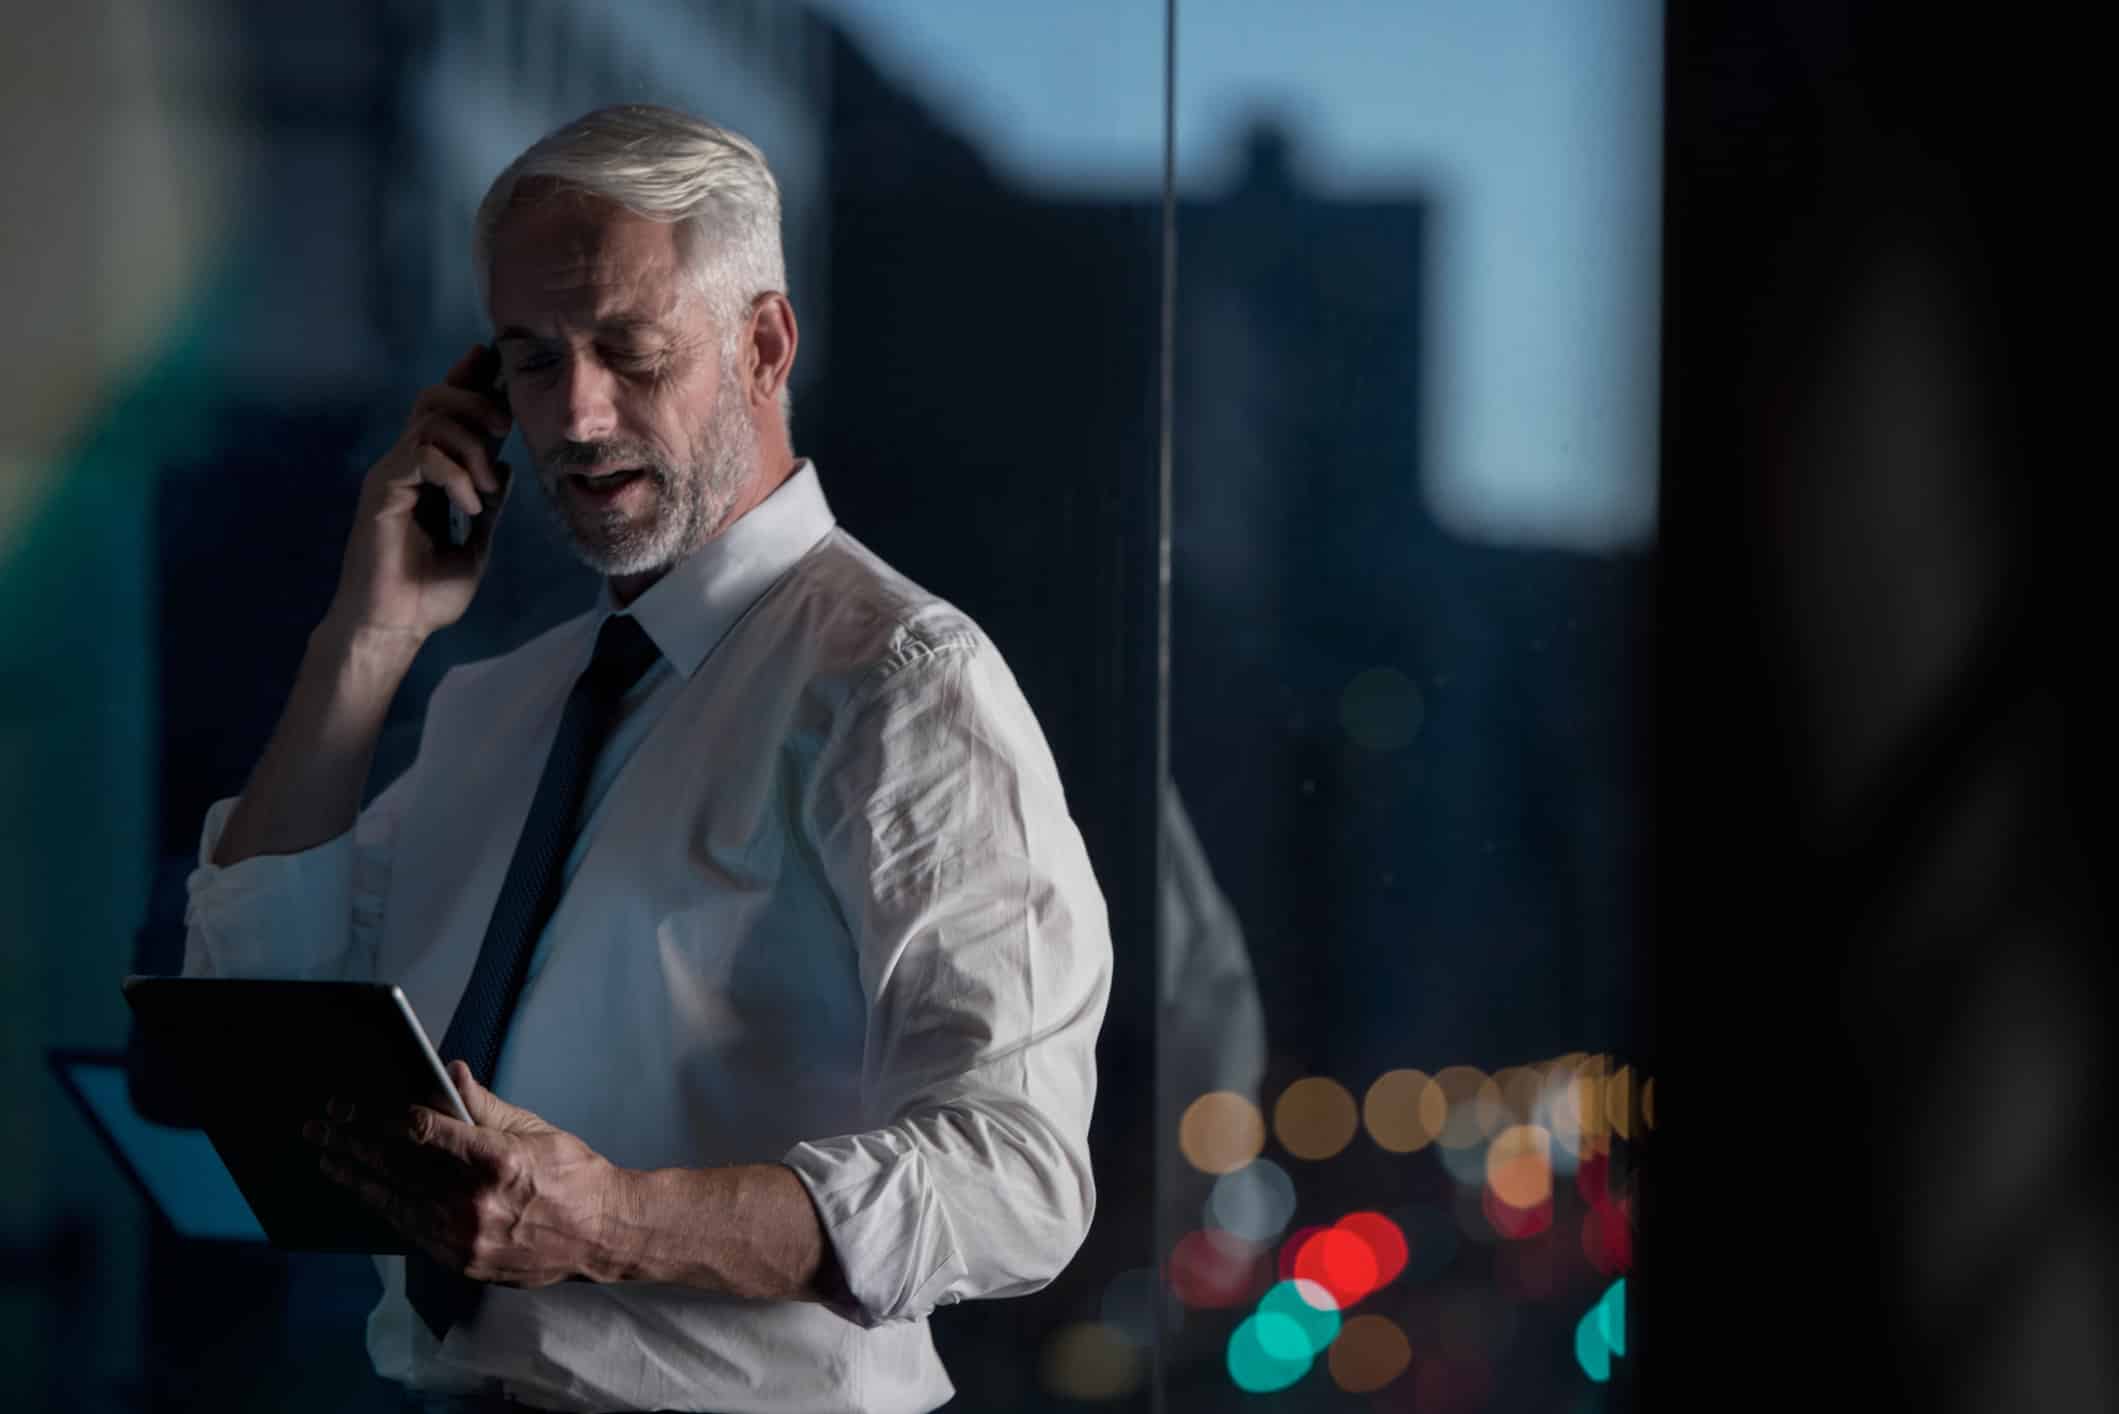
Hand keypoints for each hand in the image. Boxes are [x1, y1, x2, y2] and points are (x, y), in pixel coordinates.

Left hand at [306, 1060, 621, 1287]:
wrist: (601, 1235)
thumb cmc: (571, 1175)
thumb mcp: (534, 1130)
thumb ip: (484, 1106)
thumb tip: (449, 1072)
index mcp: (498, 1159)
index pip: (422, 1132)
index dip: (376, 1117)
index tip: (348, 1107)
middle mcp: (476, 1201)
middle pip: (397, 1166)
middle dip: (351, 1143)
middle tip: (319, 1128)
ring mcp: (466, 1237)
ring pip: (395, 1201)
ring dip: (355, 1177)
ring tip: (326, 1159)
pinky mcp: (461, 1261)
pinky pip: (410, 1229)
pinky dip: (383, 1207)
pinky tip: (364, 1191)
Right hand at [325, 345, 514, 639]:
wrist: (395, 628)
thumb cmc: (427, 594)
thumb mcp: (476, 544)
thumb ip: (489, 505)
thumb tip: (504, 470)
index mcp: (427, 473)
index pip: (447, 414)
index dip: (470, 383)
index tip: (498, 365)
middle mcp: (405, 465)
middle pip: (435, 396)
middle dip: (477, 399)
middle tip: (506, 427)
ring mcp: (391, 474)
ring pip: (431, 418)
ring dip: (473, 445)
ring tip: (485, 487)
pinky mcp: (383, 490)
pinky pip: (423, 454)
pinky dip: (456, 474)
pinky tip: (468, 508)